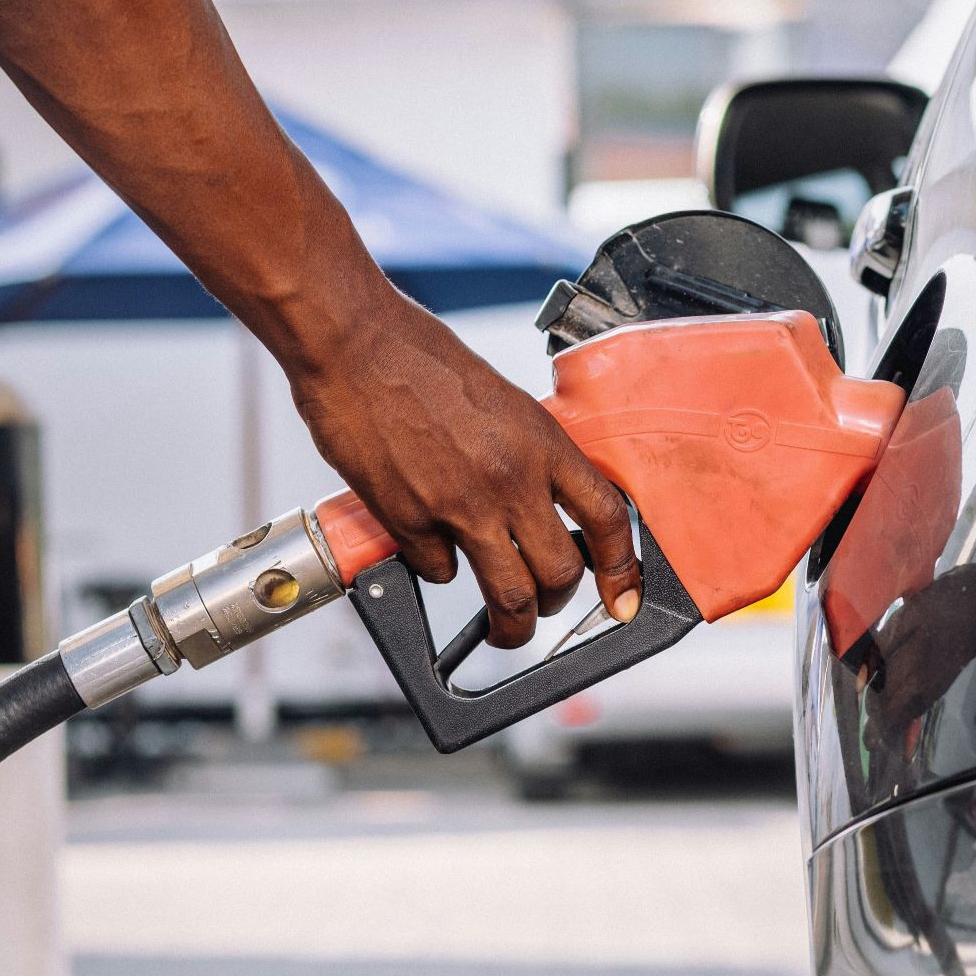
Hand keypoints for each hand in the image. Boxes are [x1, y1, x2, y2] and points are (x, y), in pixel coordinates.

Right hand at [290, 291, 640, 646]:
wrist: (354, 345)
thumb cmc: (421, 359)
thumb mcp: (502, 402)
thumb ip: (528, 455)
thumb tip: (545, 503)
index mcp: (542, 442)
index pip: (607, 519)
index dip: (621, 569)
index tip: (621, 597)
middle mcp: (510, 479)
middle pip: (560, 573)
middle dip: (556, 604)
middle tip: (545, 607)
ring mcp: (459, 505)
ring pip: (508, 596)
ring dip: (510, 625)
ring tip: (504, 630)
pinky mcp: (409, 522)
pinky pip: (439, 572)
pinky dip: (439, 569)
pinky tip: (429, 545)